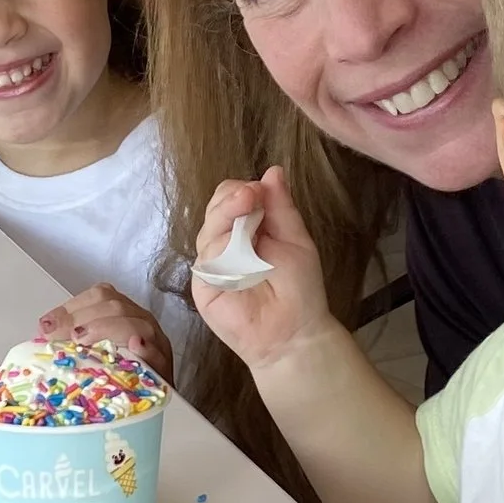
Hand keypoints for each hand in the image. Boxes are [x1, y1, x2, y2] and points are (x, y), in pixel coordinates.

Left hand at [36, 283, 172, 380]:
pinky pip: (157, 353)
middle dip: (83, 318)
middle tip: (61, 337)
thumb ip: (73, 339)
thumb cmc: (120, 378)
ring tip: (83, 340)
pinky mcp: (165, 367)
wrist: (154, 402)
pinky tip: (134, 347)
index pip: (100, 294)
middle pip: (115, 306)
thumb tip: (43, 330)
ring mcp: (156, 343)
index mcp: (124, 313)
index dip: (72, 306)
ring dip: (106, 328)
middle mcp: (142, 321)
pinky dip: (144, 347)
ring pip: (136, 324)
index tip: (48, 325)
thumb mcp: (94, 353)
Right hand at [188, 168, 342, 384]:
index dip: (240, 190)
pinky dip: (224, 250)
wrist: (294, 333)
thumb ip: (281, 207)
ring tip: (251, 227)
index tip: (258, 192)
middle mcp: (224, 242)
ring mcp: (212, 262)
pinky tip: (239, 252)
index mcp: (247, 227)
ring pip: (209, 229)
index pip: (230, 196)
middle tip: (250, 198)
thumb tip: (272, 169)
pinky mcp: (204, 284)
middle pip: (214, 207)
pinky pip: (207, 258)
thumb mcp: (296, 240)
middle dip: (231, 199)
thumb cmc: (299, 288)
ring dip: (229, 219)